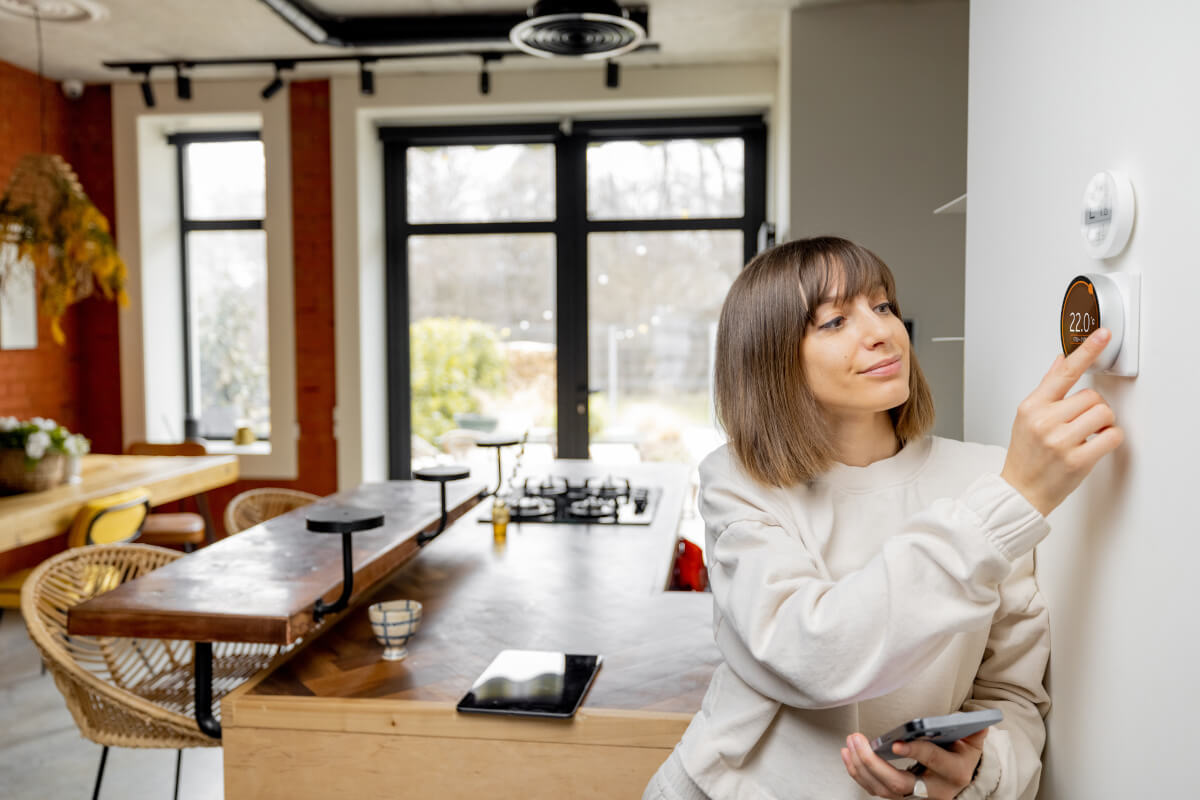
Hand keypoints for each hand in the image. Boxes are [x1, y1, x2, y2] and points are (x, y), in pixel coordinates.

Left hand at [840, 729, 986, 798]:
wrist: (961, 781)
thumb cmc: (962, 757)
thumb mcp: (972, 744)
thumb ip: (973, 732)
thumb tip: (979, 722)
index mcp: (954, 773)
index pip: (932, 761)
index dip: (914, 751)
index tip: (895, 743)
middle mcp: (933, 791)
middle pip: (898, 784)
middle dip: (873, 763)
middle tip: (857, 740)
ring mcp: (915, 798)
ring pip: (883, 789)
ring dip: (861, 766)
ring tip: (850, 743)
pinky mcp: (900, 798)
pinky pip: (876, 790)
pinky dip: (859, 773)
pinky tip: (849, 755)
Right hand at [1000, 328, 1124, 516]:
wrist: (1021, 491)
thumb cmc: (1025, 455)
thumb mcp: (1027, 417)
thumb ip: (1047, 389)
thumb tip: (1061, 361)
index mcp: (1032, 406)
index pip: (1064, 372)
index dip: (1086, 350)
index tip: (1103, 335)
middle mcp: (1044, 421)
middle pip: (1092, 396)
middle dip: (1093, 409)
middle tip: (1081, 423)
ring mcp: (1060, 441)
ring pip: (1103, 414)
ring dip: (1102, 424)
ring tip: (1085, 436)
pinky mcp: (1077, 460)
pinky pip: (1112, 437)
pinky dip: (1109, 440)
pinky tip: (1094, 446)